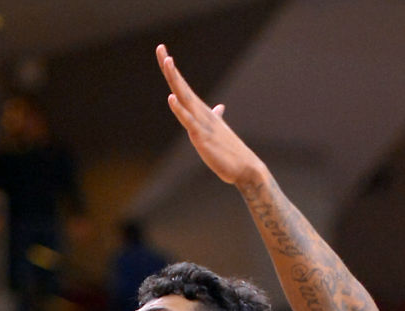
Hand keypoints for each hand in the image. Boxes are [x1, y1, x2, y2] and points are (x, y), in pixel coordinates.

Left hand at [157, 43, 266, 189]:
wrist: (245, 167)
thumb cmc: (230, 151)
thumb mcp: (218, 131)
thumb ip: (216, 118)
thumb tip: (219, 108)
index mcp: (201, 111)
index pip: (182, 87)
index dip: (172, 71)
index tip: (162, 51)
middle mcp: (200, 113)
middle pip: (180, 86)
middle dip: (170, 68)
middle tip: (160, 47)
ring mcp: (201, 123)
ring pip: (184, 98)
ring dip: (176, 80)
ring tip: (168, 61)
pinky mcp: (201, 137)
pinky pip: (188, 121)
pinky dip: (180, 109)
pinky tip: (172, 98)